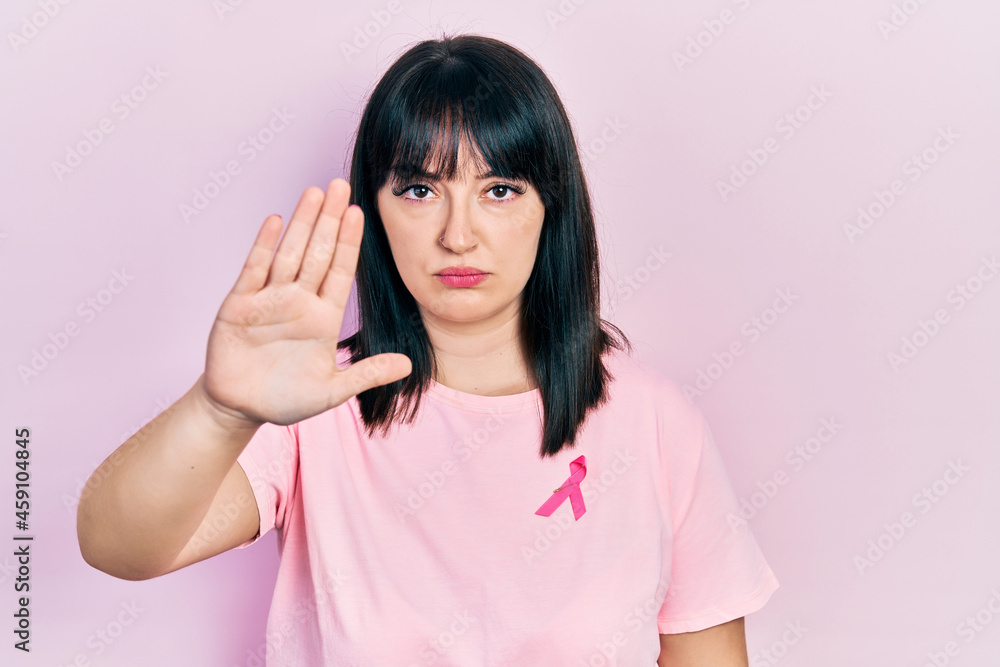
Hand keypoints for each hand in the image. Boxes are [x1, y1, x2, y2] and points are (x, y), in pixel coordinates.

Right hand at [199, 178, 411, 426]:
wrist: (239, 409)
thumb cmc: (286, 400)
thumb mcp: (332, 391)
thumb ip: (366, 374)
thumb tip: (409, 365)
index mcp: (323, 317)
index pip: (339, 271)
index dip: (349, 242)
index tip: (360, 212)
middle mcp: (298, 301)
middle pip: (317, 252)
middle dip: (328, 219)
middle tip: (340, 183)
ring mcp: (269, 300)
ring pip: (288, 253)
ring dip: (300, 223)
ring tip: (314, 192)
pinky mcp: (239, 305)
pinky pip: (254, 269)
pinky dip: (264, 245)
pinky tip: (275, 220)